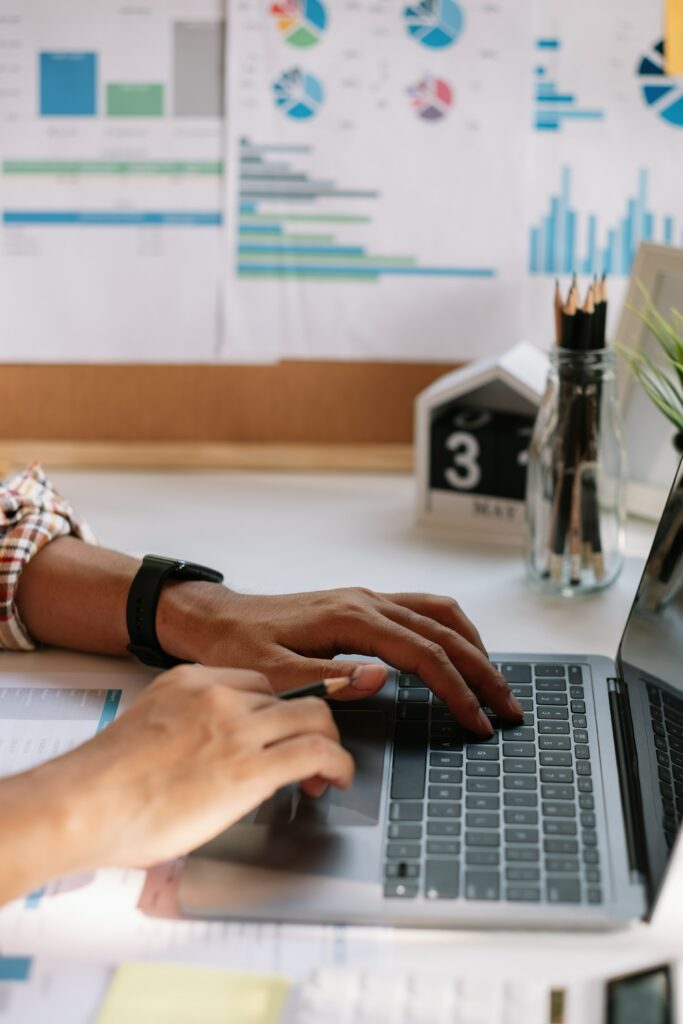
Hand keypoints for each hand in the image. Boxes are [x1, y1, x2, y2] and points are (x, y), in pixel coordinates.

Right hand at [28, 665, 353, 872]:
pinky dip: (338, 764)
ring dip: (330, 743)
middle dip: (309, 725)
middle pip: (291, 697)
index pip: (257, 684)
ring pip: (314, 718)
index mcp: (190, 681)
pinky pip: (317, 753)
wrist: (82, 805)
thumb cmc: (101, 783)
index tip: (284, 730)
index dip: (279, 711)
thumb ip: (185, 728)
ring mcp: (236, 728)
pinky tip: (337, 778)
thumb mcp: (148, 729)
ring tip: (331, 767)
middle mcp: (218, 695)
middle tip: (315, 751)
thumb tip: (204, 755)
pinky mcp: (250, 768)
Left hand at [159, 585, 522, 736]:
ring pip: (440, 613)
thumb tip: (380, 678)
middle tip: (509, 709)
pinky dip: (452, 632)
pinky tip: (459, 654)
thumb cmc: (238, 647)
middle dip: (482, 671)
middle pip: (444, 631)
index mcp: (351, 618)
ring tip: (494, 683)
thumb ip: (326, 679)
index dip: (456, 689)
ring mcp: (367, 599)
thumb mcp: (271, 673)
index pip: (424, 654)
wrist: (215, 619)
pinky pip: (424, 610)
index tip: (478, 721)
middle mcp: (367, 601)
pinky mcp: (363, 605)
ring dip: (473, 647)